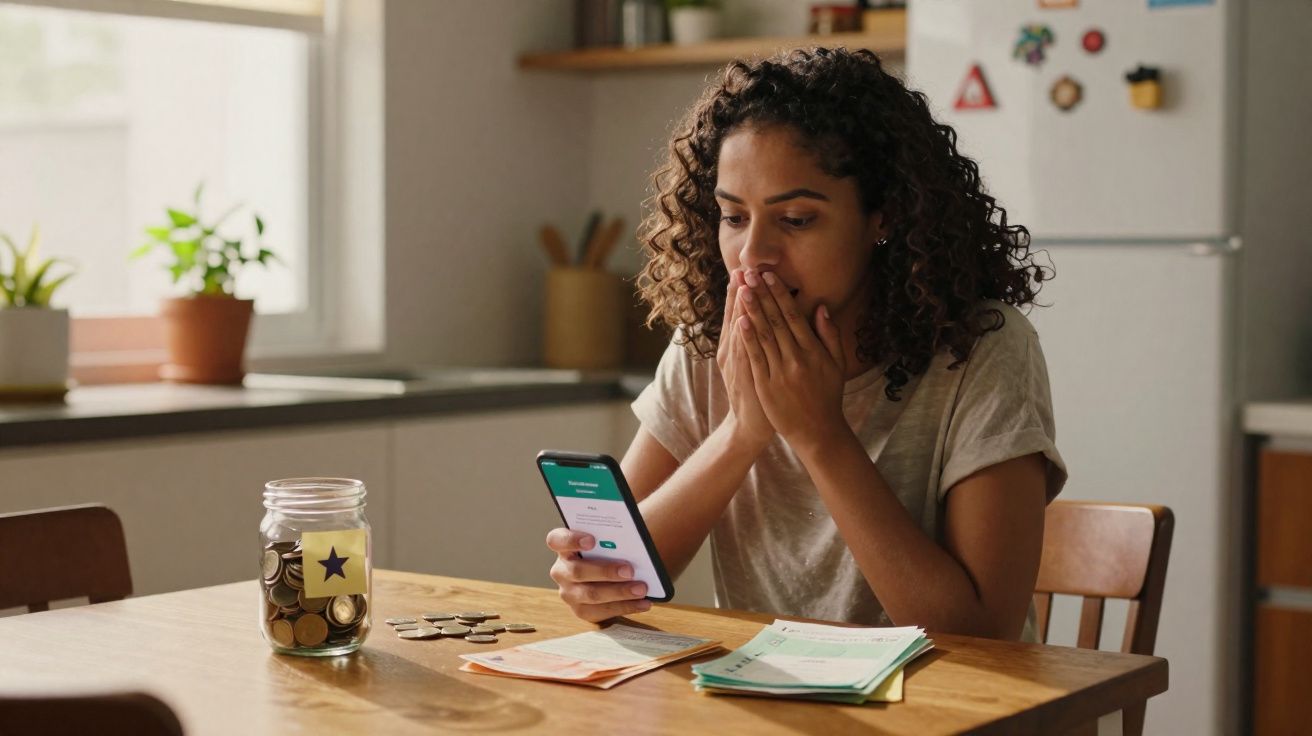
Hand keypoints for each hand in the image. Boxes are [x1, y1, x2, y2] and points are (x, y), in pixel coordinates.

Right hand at [546, 528, 651, 622]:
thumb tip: (631, 526)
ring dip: (619, 592)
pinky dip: (626, 607)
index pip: (556, 540)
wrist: (608, 575)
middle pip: (578, 571)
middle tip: (629, 569)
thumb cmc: (608, 551)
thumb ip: (612, 531)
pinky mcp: (582, 610)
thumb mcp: (607, 539)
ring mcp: (569, 593)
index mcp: (564, 547)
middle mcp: (562, 571)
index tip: (592, 540)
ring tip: (642, 588)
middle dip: (605, 571)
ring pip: (591, 594)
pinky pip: (602, 612)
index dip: (572, 540)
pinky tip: (643, 602)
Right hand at [716, 269, 774, 451]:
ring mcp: (737, 363)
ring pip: (738, 329)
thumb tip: (756, 316)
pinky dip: (742, 336)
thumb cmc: (759, 394)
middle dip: (739, 291)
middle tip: (741, 267)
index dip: (739, 291)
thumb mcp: (753, 364)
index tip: (742, 269)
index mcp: (737, 346)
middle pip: (736, 316)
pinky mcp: (744, 376)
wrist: (750, 426)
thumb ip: (756, 340)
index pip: (738, 313)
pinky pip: (744, 352)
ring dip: (740, 307)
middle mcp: (733, 351)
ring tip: (740, 284)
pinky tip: (742, 319)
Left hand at [736, 268, 848, 455]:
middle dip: (762, 295)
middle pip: (776, 320)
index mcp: (814, 351)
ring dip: (752, 310)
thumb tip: (821, 307)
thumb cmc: (827, 396)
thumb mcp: (836, 365)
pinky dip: (747, 338)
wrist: (817, 432)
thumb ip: (830, 335)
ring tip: (742, 288)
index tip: (770, 275)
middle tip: (750, 272)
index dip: (780, 294)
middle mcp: (797, 359)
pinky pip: (756, 357)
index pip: (794, 316)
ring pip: (764, 335)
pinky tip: (740, 320)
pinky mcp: (766, 386)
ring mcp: (780, 373)